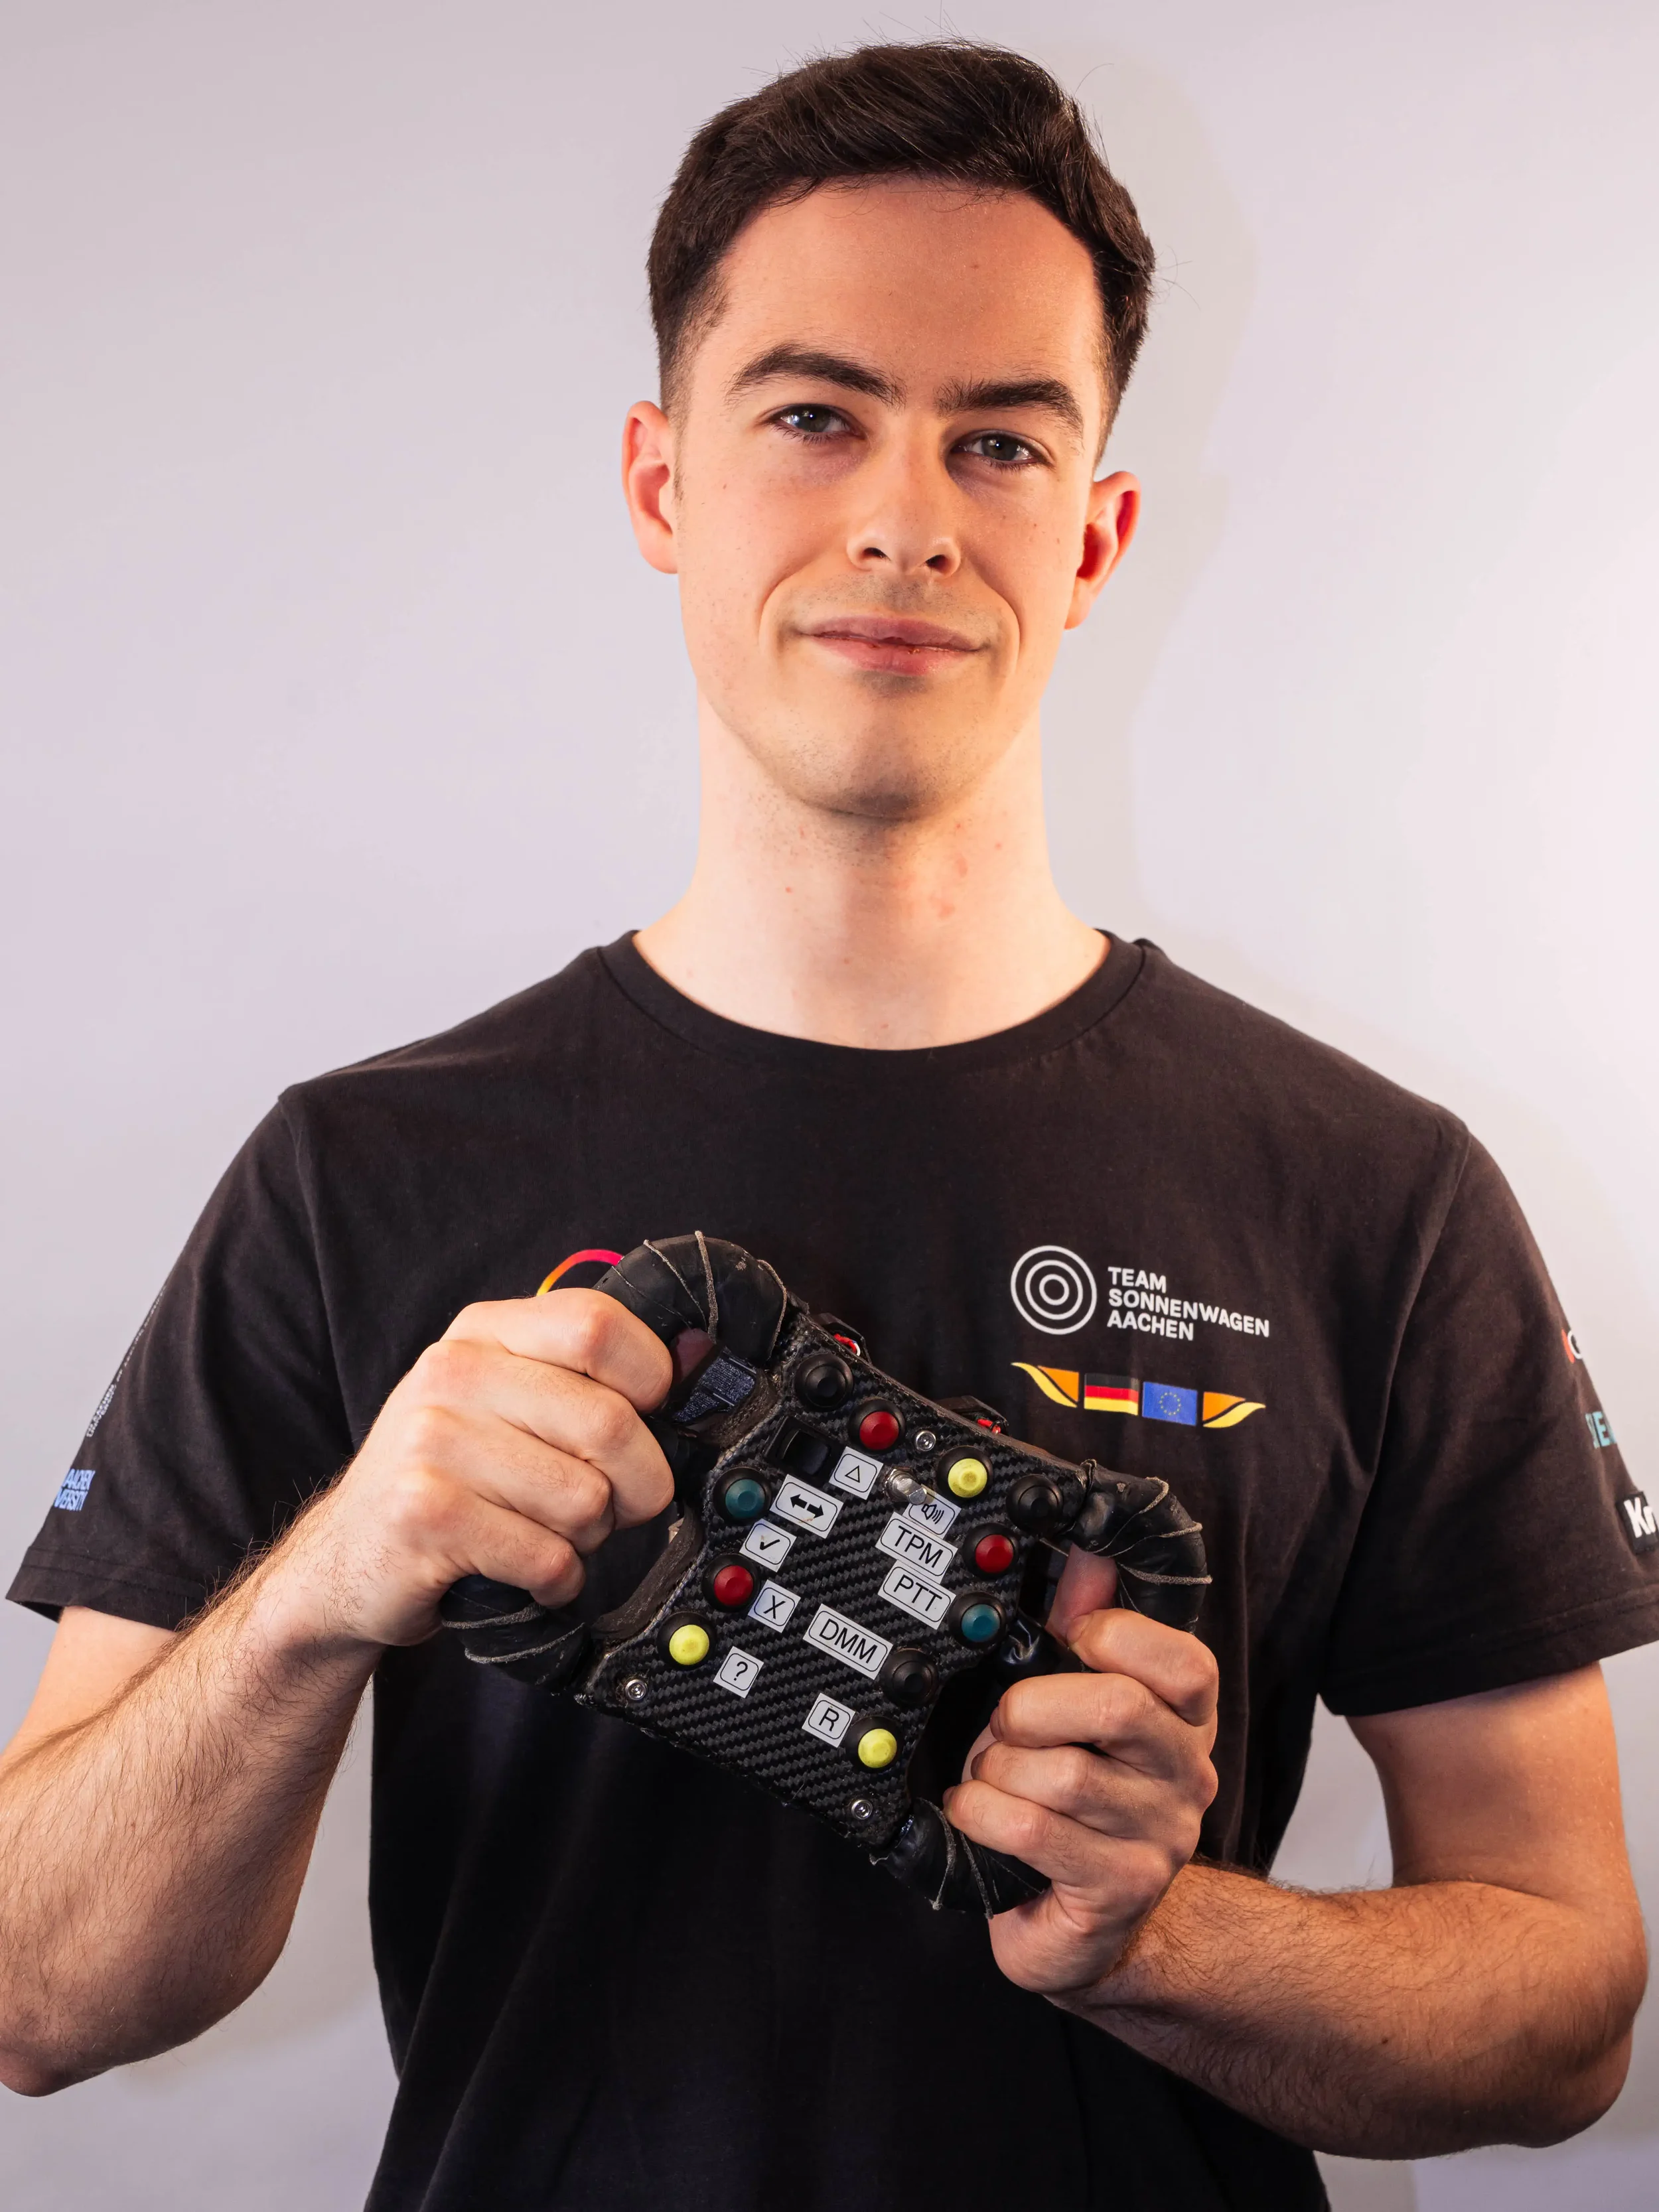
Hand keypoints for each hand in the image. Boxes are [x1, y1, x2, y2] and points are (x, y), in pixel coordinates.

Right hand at [272, 1291, 674, 1648]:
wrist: (346, 1558)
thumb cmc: (449, 1478)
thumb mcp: (507, 1401)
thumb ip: (589, 1376)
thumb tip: (699, 1357)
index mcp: (484, 1332)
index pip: (599, 1326)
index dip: (650, 1382)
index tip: (649, 1418)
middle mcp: (452, 1374)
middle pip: (611, 1424)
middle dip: (636, 1486)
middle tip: (609, 1507)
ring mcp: (432, 1443)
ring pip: (586, 1501)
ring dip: (586, 1540)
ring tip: (543, 1534)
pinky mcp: (425, 1517)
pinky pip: (547, 1557)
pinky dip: (553, 1580)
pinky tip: (520, 1572)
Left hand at [942, 1548, 1218, 1998]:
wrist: (1085, 1923)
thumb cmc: (1073, 1801)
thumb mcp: (1079, 1708)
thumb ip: (1087, 1630)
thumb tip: (1087, 1553)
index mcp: (1184, 1722)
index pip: (1187, 1663)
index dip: (1117, 1635)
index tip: (1073, 1637)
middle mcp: (1186, 1777)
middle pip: (1119, 1707)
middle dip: (1032, 1707)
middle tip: (1003, 1724)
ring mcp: (1160, 1839)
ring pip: (1061, 1774)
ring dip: (998, 1771)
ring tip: (991, 1781)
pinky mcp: (1118, 1890)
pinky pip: (1031, 1831)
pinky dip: (983, 1814)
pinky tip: (976, 1815)